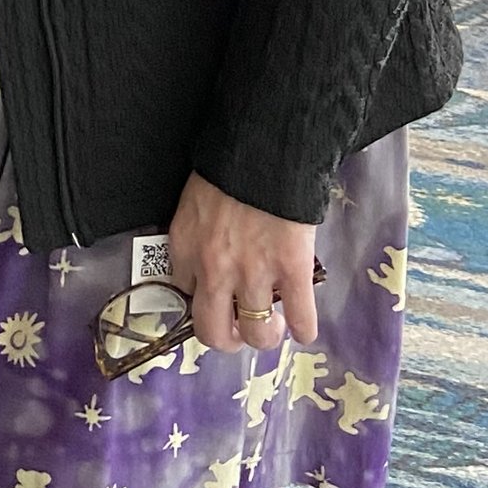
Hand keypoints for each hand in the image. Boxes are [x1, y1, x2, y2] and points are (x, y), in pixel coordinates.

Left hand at [166, 172, 319, 352]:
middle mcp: (214, 270)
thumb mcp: (195, 200)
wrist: (267, 149)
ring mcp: (254, 273)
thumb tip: (211, 253)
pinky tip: (304, 328)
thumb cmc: (229, 165)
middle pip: (212, 331)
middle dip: (227, 339)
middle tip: (239, 330)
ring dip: (266, 335)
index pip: (184, 294)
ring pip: (256, 332)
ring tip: (273, 324)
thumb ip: (198, 233)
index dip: (202, 299)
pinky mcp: (292, 271)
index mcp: (185, 248)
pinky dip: (304, 328)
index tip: (215, 296)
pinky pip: (300, 317)